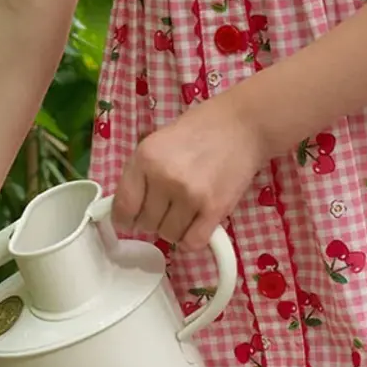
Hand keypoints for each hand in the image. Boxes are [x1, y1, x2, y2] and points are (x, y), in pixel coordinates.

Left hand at [112, 100, 267, 251]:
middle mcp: (164, 178)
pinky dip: (193, 239)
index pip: (123, 207)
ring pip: (169, 236)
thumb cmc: (201, 129)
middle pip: (146, 224)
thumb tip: (128, 209)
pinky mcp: (214, 208)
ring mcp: (189, 195)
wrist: (244, 124)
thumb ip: (141, 173)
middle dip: (154, 220)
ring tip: (187, 210)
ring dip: (176, 229)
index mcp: (145, 158)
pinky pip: (193, 243)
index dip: (125, 219)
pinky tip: (198, 224)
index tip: (132, 220)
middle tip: (169, 206)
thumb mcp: (158, 142)